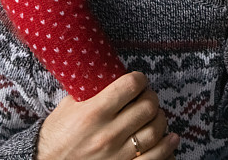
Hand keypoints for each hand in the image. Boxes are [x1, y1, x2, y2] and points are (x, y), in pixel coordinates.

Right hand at [37, 71, 179, 159]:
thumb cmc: (56, 136)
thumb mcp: (68, 107)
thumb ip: (89, 91)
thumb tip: (110, 75)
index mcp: (94, 112)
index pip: (130, 86)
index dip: (139, 79)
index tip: (138, 80)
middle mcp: (108, 133)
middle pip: (148, 106)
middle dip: (151, 98)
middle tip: (146, 97)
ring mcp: (118, 154)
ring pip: (155, 130)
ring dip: (159, 119)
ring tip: (154, 116)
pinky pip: (156, 158)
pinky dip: (167, 146)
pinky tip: (170, 138)